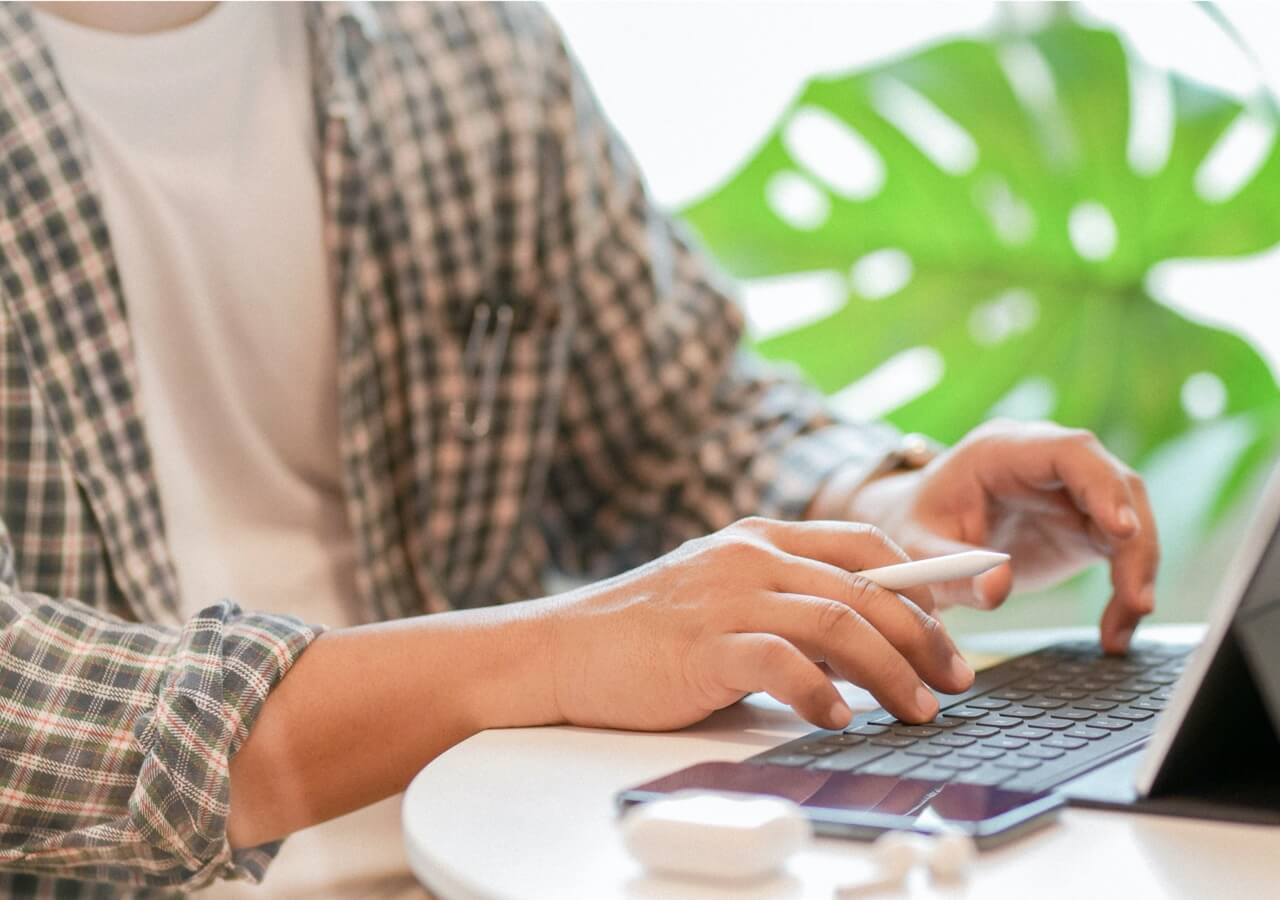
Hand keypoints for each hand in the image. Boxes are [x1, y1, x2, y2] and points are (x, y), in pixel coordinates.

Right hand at [540, 517, 975, 730]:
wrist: (562, 649)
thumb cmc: (646, 631)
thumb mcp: (724, 596)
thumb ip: (787, 603)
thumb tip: (867, 642)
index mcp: (760, 539)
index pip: (864, 544)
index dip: (925, 578)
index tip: (963, 614)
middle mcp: (750, 557)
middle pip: (865, 586)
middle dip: (923, 635)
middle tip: (955, 678)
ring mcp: (727, 597)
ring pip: (838, 622)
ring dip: (890, 670)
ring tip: (918, 709)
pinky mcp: (704, 645)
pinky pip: (781, 662)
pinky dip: (820, 691)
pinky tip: (841, 718)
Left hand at [841, 420, 1158, 653]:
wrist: (913, 532)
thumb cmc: (912, 528)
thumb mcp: (917, 551)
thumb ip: (953, 569)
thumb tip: (997, 589)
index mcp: (1002, 450)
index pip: (1070, 451)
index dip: (1103, 486)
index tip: (1122, 531)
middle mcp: (1044, 462)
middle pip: (1114, 483)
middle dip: (1134, 540)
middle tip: (1135, 597)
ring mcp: (1069, 491)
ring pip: (1129, 517)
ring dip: (1137, 570)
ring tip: (1124, 624)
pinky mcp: (1081, 524)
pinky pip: (1121, 550)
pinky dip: (1126, 588)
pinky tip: (1116, 631)